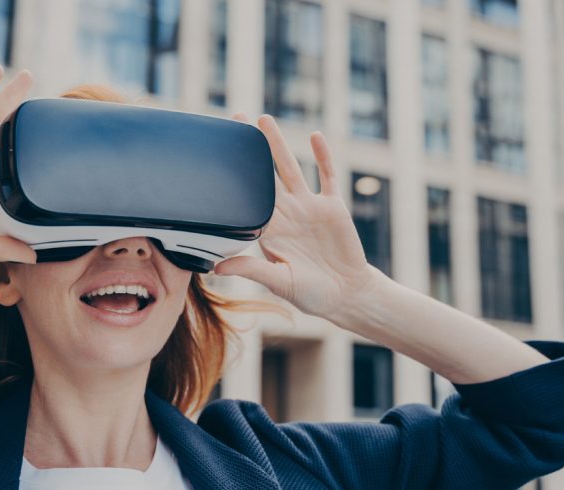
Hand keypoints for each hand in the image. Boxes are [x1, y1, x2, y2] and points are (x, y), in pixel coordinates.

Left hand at [212, 114, 379, 319]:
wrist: (347, 295)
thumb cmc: (311, 294)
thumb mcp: (279, 282)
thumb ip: (251, 269)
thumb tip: (216, 267)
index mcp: (269, 231)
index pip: (246, 198)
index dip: (232, 178)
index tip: (216, 156)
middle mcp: (286, 214)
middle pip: (264, 174)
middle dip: (250, 149)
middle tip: (233, 121)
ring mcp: (309, 208)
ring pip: (290, 168)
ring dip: (277, 144)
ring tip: (263, 120)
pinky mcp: (332, 207)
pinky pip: (327, 176)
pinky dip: (322, 156)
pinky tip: (314, 136)